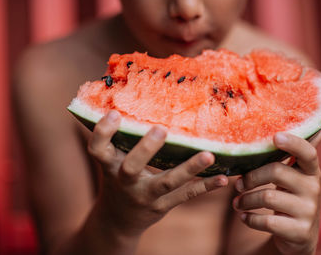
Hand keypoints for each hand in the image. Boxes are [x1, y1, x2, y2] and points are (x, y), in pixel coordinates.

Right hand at [87, 110, 227, 236]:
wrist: (117, 220)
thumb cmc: (117, 179)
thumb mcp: (112, 161)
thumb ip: (119, 139)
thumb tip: (134, 100)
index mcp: (109, 166)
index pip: (97, 150)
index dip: (103, 132)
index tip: (114, 113)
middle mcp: (125, 182)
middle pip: (131, 167)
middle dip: (145, 150)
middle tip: (161, 129)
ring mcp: (145, 196)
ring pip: (166, 183)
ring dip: (188, 169)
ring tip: (209, 155)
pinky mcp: (162, 206)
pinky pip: (185, 196)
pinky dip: (204, 187)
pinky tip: (223, 179)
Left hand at [233, 127, 320, 254]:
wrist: (298, 236)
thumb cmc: (289, 197)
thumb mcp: (294, 177)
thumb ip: (294, 155)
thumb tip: (311, 126)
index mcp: (311, 171)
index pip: (307, 152)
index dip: (292, 143)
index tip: (275, 137)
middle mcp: (314, 188)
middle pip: (276, 172)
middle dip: (251, 177)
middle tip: (237, 185)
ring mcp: (308, 211)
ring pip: (268, 197)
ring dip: (246, 200)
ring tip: (236, 203)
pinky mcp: (299, 231)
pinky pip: (267, 221)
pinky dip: (250, 219)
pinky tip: (244, 217)